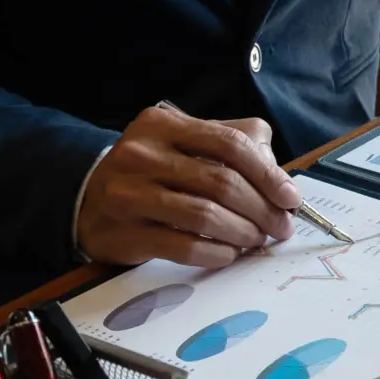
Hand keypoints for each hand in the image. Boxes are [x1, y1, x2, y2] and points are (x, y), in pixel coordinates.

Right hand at [76, 106, 300, 267]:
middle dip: (262, 209)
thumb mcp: (186, 144)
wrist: (89, 200)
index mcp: (163, 124)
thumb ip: (234, 145)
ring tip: (258, 240)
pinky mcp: (123, 233)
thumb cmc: (153, 173)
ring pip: (205, 215)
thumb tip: (281, 179)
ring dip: (243, 232)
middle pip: (221, 182)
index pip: (230, 144)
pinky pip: (183, 246)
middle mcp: (141, 154)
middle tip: (281, 227)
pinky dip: (216, 253)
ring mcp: (128, 194)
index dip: (268, 174)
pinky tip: (230, 254)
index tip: (290, 198)